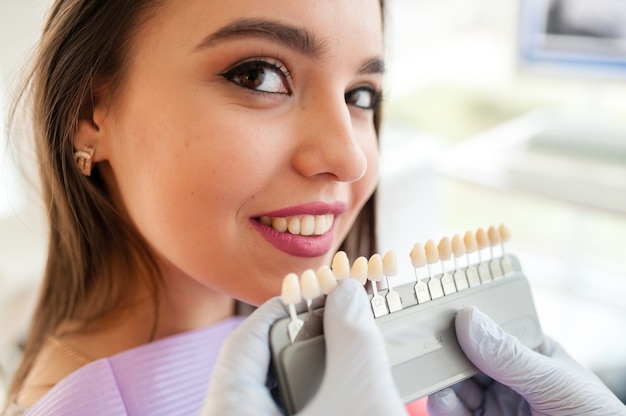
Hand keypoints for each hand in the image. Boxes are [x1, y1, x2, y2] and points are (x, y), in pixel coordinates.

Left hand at [199, 278, 406, 415]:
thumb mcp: (359, 395)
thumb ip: (353, 338)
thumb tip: (347, 293)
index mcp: (231, 412)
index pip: (244, 341)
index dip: (284, 306)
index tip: (317, 290)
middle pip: (264, 362)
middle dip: (307, 336)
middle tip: (340, 318)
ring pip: (280, 389)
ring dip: (318, 368)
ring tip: (348, 351)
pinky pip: (290, 408)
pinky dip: (319, 393)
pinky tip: (345, 388)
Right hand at [427, 306, 624, 415]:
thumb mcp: (555, 383)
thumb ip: (510, 354)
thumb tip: (468, 318)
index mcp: (530, 354)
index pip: (492, 329)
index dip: (467, 322)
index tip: (444, 315)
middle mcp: (507, 378)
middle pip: (465, 357)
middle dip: (448, 352)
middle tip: (429, 346)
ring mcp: (494, 405)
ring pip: (454, 386)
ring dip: (441, 381)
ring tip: (437, 380)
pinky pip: (453, 413)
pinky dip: (441, 406)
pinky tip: (442, 400)